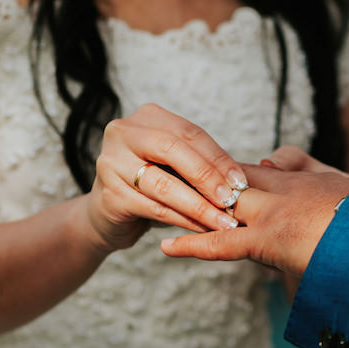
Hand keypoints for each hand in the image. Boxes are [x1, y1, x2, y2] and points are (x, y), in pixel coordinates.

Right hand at [86, 104, 247, 250]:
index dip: (218, 157)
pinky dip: (183, 221)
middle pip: (173, 150)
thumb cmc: (150, 187)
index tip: (241, 181)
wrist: (107, 214)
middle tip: (232, 200)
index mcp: (147, 117)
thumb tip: (239, 181)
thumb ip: (200, 164)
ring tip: (223, 221)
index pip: (189, 133)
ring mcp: (111, 162)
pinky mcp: (109, 194)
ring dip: (199, 206)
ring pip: (164, 184)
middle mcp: (123, 133)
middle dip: (208, 177)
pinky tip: (202, 230)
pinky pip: (154, 208)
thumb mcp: (175, 166)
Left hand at [161, 146, 348, 275]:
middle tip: (158, 172)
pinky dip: (193, 245)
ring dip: (187, 203)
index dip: (221, 170)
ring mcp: (273, 212)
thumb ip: (308, 170)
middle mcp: (281, 190)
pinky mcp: (271, 239)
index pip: (251, 169)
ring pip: (220, 203)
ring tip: (152, 198)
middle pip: (227, 179)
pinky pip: (224, 243)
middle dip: (193, 179)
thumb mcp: (344, 187)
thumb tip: (269, 161)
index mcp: (300, 180)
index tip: (195, 168)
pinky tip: (166, 247)